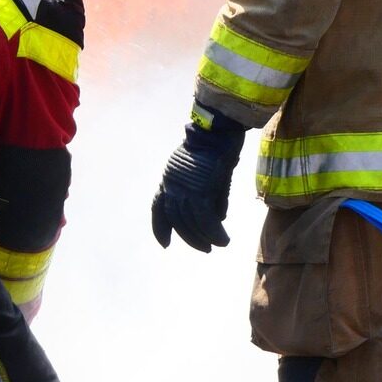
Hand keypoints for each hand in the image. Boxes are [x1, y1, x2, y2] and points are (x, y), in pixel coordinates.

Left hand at [150, 116, 245, 251]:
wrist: (220, 132)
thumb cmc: (216, 148)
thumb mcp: (208, 175)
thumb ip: (211, 196)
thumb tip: (218, 218)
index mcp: (169, 179)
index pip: (158, 206)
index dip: (160, 227)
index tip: (165, 243)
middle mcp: (171, 185)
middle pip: (176, 219)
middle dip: (188, 237)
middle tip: (204, 249)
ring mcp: (185, 188)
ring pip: (191, 222)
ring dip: (203, 238)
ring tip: (215, 246)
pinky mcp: (201, 191)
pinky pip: (206, 220)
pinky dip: (214, 233)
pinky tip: (223, 240)